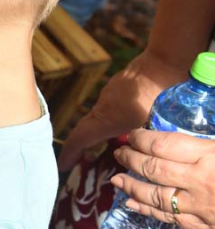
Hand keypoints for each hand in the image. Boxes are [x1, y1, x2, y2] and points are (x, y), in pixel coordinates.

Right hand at [59, 50, 186, 169]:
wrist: (163, 61)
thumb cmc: (159, 95)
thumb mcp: (154, 127)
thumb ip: (143, 142)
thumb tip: (139, 153)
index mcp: (106, 120)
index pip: (79, 139)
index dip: (69, 154)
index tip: (64, 166)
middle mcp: (102, 107)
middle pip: (85, 129)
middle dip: (81, 146)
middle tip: (82, 160)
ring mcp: (109, 94)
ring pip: (99, 116)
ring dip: (100, 131)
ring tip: (111, 144)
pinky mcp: (120, 85)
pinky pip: (110, 106)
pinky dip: (113, 118)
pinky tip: (129, 121)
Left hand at [111, 129, 214, 228]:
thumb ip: (206, 142)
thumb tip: (182, 130)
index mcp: (210, 157)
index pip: (163, 145)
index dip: (142, 139)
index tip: (133, 135)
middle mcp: (200, 181)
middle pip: (154, 169)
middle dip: (131, 160)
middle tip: (119, 153)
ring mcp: (201, 206)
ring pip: (156, 196)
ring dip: (132, 187)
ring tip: (116, 179)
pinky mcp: (205, 224)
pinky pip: (170, 218)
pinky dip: (148, 210)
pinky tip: (132, 204)